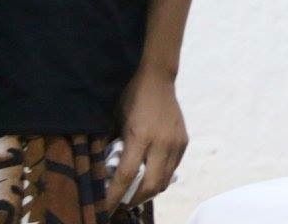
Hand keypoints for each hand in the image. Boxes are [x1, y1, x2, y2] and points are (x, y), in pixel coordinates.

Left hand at [107, 66, 186, 208]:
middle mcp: (162, 143)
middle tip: (120, 204)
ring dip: (148, 191)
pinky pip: (172, 169)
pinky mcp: (184, 142)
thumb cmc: (130, 97)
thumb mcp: (116, 122)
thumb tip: (103, 174)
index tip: (104, 209)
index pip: (126, 176)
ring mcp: (176, 143)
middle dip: (134, 199)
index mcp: (141, 136)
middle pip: (150, 185)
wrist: (157, 78)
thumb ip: (113, 148)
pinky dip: (160, 177)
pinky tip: (149, 175)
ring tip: (134, 193)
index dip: (114, 196)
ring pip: (164, 180)